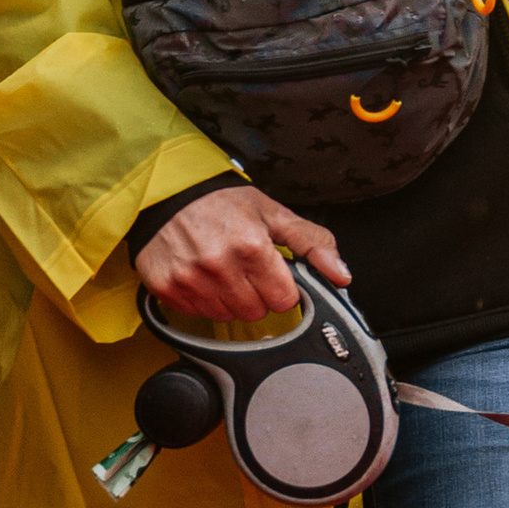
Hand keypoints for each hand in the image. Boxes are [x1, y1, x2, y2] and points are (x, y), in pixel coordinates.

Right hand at [134, 183, 348, 323]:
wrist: (167, 191)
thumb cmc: (221, 201)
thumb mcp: (274, 213)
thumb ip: (312, 243)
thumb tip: (341, 274)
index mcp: (253, 247)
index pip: (284, 300)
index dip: (282, 288)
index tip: (271, 273)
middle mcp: (220, 266)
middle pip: (256, 312)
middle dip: (256, 294)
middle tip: (245, 268)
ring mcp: (191, 280)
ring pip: (227, 316)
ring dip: (230, 299)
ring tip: (222, 269)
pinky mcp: (168, 289)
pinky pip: (198, 313)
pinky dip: (203, 299)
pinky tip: (201, 274)